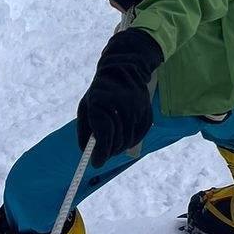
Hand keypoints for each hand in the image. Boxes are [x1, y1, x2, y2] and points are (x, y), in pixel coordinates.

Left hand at [77, 28, 163, 166]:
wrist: (123, 69)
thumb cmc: (99, 92)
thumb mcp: (85, 107)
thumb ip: (86, 131)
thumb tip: (88, 155)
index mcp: (101, 100)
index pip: (103, 133)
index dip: (99, 152)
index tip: (95, 163)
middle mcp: (122, 102)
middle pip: (117, 139)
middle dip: (108, 152)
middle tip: (102, 156)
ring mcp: (137, 105)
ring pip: (129, 138)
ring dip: (120, 148)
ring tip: (112, 148)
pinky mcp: (147, 109)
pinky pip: (141, 133)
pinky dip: (132, 141)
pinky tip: (124, 140)